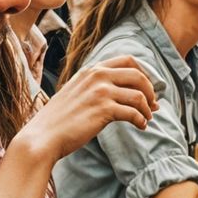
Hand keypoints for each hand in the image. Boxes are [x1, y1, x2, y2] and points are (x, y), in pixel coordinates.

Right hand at [18, 55, 157, 160]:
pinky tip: (141, 126)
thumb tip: (122, 91)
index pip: (128, 61)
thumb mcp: (77, 91)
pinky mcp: (104, 110)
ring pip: (139, 95)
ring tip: (147, 118)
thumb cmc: (60, 119)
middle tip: (153, 105)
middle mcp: (97, 76)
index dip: (144, 74)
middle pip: (138, 75)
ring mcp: (101, 92)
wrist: (43, 136)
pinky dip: (141, 120)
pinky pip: (134, 113)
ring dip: (148, 108)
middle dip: (150, 91)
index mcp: (92, 70)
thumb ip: (96, 86)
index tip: (147, 88)